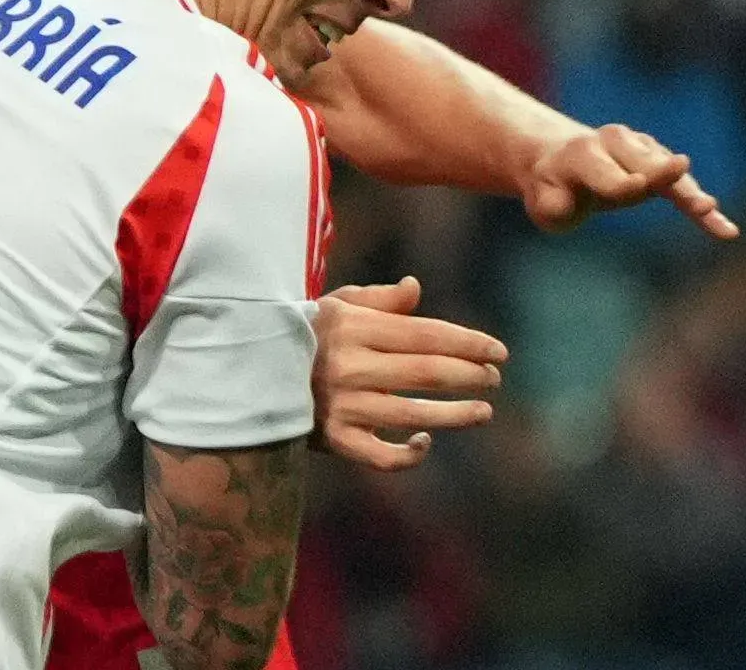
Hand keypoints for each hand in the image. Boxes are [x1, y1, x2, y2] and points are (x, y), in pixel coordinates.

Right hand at [313, 277, 504, 470]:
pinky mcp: (334, 439)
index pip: (426, 334)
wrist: (247, 372)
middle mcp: (351, 365)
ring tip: (484, 411)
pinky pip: (381, 456)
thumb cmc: (302, 334)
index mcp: (354, 327)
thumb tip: (415, 289)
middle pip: (428, 373)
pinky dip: (408, 453)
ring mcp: (343, 404)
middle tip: (494, 378)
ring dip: (457, 414)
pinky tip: (425, 441)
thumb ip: (377, 300)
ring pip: (414, 413)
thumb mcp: (333, 307)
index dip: (468, 343)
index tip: (499, 351)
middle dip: (470, 375)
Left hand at [521, 124, 738, 239]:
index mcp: (582, 153)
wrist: (566, 163)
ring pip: (670, 173)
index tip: (638, 187)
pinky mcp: (661, 165)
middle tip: (680, 171)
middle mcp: (614, 143)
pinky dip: (703, 210)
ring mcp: (641, 150)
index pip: (608, 173)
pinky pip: (686, 188)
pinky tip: (725, 231)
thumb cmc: (554, 189)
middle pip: (644, 162)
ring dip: (690, 191)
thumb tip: (564, 206)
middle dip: (660, 172)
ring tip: (708, 209)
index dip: (623, 182)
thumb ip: (551, 206)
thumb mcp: (543, 201)